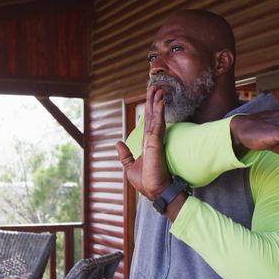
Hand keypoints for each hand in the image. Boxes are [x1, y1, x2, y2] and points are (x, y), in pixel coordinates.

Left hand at [116, 85, 171, 200]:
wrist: (155, 192)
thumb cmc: (147, 182)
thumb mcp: (130, 167)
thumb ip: (125, 155)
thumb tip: (118, 143)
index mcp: (147, 143)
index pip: (148, 122)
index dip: (150, 108)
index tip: (152, 96)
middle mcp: (152, 139)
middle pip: (152, 116)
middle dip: (153, 101)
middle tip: (156, 86)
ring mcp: (155, 140)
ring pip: (156, 117)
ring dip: (157, 102)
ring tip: (159, 89)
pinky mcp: (156, 143)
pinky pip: (157, 124)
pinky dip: (158, 112)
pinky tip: (160, 102)